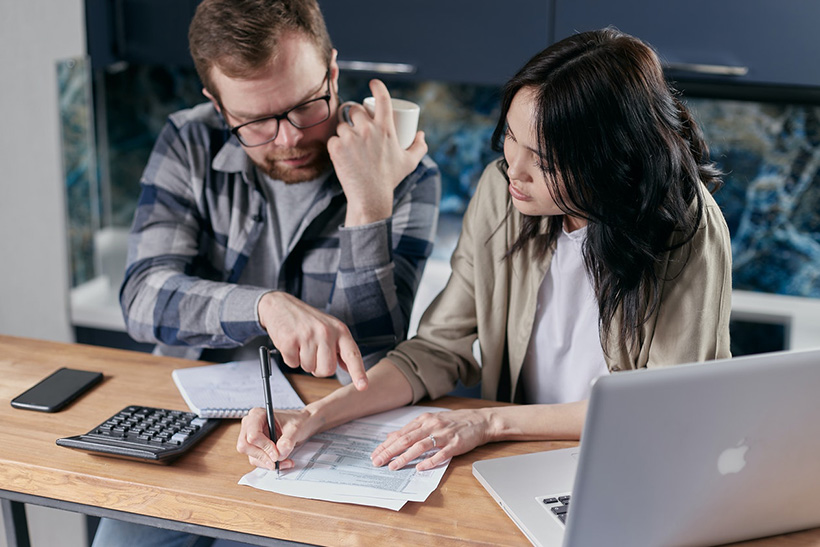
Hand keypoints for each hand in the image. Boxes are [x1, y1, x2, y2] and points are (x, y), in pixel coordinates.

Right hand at [236, 407, 319, 469]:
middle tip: (277, 461)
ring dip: (268, 462)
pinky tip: (282, 461)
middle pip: (245, 446)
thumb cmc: (298, 421)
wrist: (303, 424)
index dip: (264, 446)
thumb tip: (279, 454)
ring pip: (251, 456)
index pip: (252, 435)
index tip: (276, 453)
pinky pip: (257, 460)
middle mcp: (250, 425)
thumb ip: (287, 440)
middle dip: (263, 456)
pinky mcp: (256, 447)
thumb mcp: (296, 428)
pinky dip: (269, 464)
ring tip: (285, 461)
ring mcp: (251, 437)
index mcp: (257, 415)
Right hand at [257, 291, 367, 389]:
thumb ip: (340, 348)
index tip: (363, 386)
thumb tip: (349, 368)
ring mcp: (308, 336)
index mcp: (340, 330)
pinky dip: (290, 358)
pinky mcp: (290, 340)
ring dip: (303, 361)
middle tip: (313, 353)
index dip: (358, 372)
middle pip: (327, 370)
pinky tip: (291, 343)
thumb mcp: (330, 328)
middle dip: (319, 368)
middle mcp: (326, 332)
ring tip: (301, 344)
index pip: (352, 354)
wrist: (281, 305)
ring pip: (309, 368)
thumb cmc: (308, 320)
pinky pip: (292, 364)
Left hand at [328, 79, 427, 225]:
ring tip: (349, 145)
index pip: (383, 98)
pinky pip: (333, 139)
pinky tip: (341, 153)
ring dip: (344, 132)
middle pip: (355, 110)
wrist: (370, 197)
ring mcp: (351, 138)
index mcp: (386, 129)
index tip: (373, 83)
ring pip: (342, 125)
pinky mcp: (336, 148)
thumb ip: (419, 147)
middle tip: (357, 128)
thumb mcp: (409, 162)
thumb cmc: (390, 179)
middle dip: (355, 116)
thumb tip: (420, 134)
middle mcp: (368, 130)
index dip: (377, 86)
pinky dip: (336, 145)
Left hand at [370, 408, 491, 470]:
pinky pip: (441, 454)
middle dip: (389, 452)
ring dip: (405, 457)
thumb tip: (391, 437)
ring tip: (393, 466)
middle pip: (406, 439)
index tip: (375, 454)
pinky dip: (430, 461)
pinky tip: (420, 468)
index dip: (386, 445)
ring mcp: (443, 435)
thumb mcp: (430, 420)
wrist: (480, 420)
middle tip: (377, 462)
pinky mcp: (455, 444)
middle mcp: (431, 425)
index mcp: (424, 420)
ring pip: (420, 446)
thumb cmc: (454, 422)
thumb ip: (411, 429)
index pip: (400, 434)